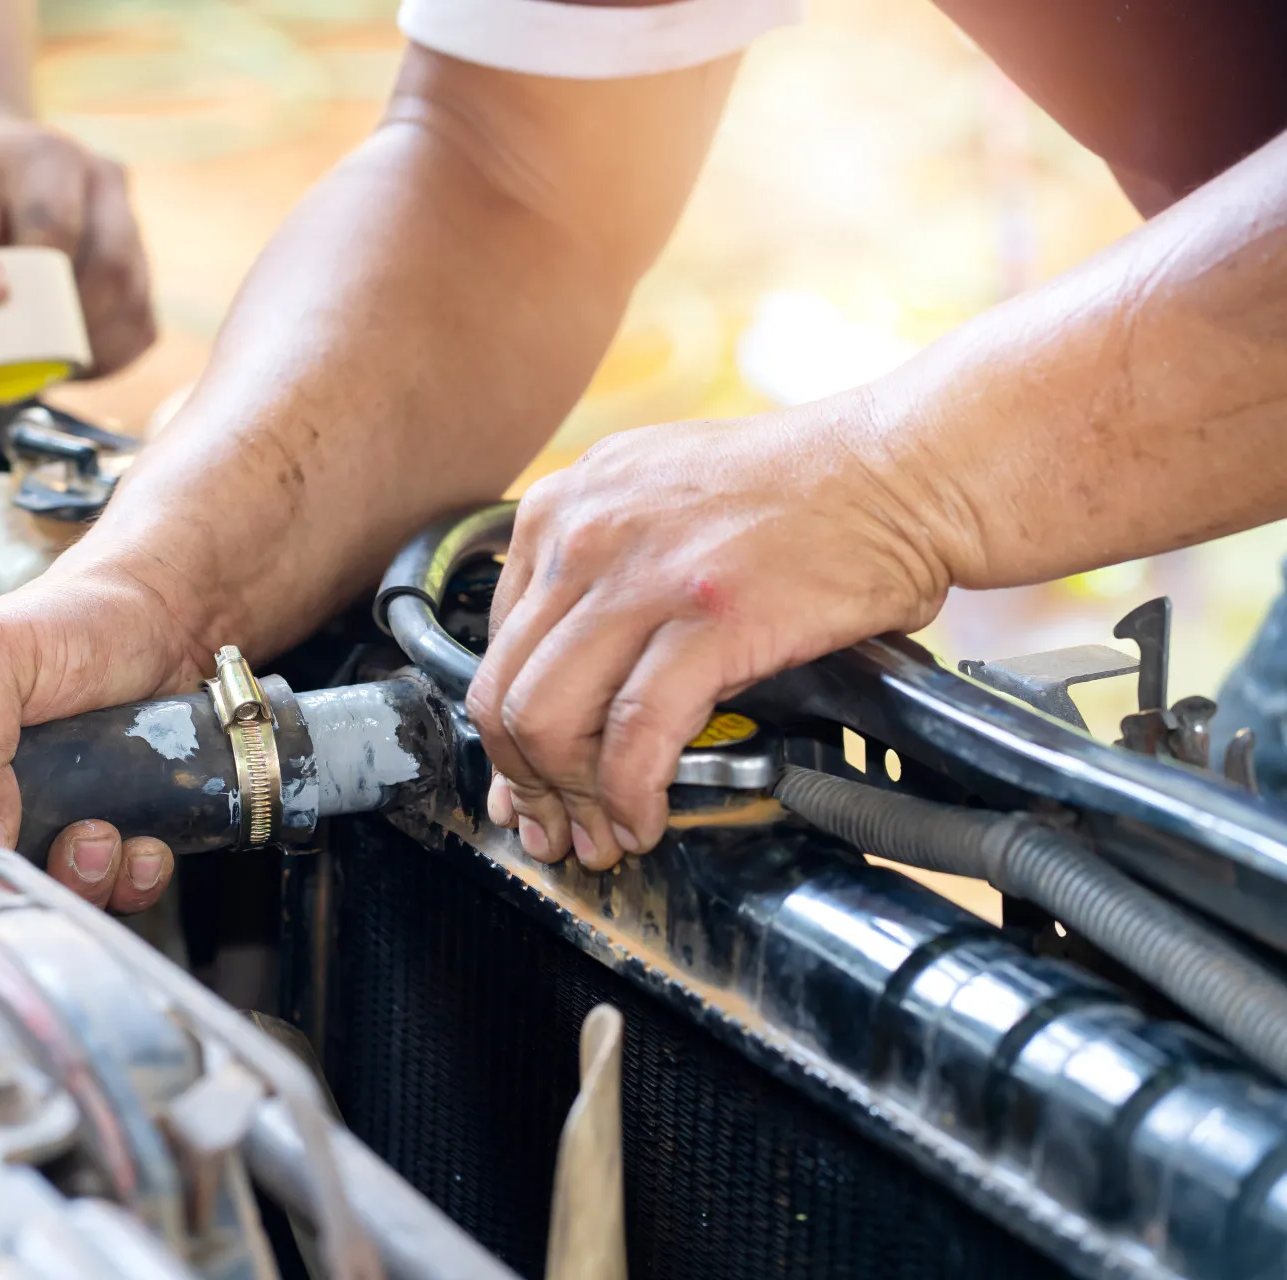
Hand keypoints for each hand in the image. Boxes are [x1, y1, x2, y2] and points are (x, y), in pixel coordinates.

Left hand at [0, 97, 154, 375]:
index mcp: (47, 156)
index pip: (57, 228)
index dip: (33, 288)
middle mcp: (102, 181)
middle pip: (110, 268)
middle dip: (69, 326)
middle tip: (26, 363)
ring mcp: (130, 218)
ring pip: (134, 299)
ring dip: (93, 347)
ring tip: (49, 371)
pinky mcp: (141, 257)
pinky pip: (141, 322)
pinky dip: (110, 355)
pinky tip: (71, 366)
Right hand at [0, 551, 213, 911]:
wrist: (161, 617)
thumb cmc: (57, 623)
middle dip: (26, 879)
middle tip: (67, 837)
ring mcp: (21, 820)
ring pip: (39, 893)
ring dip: (84, 879)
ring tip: (103, 830)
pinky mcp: (85, 835)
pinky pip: (103, 891)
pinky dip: (129, 879)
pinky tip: (142, 841)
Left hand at [467, 400, 962, 868]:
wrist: (903, 469)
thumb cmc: (800, 497)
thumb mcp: (659, 507)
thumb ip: (597, 584)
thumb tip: (559, 693)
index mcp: (562, 510)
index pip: (496, 648)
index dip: (507, 734)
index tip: (529, 782)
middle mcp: (583, 535)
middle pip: (506, 692)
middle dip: (524, 782)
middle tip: (555, 828)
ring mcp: (641, 576)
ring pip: (548, 720)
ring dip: (568, 800)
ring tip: (602, 835)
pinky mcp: (708, 619)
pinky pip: (634, 735)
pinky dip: (629, 797)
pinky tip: (645, 821)